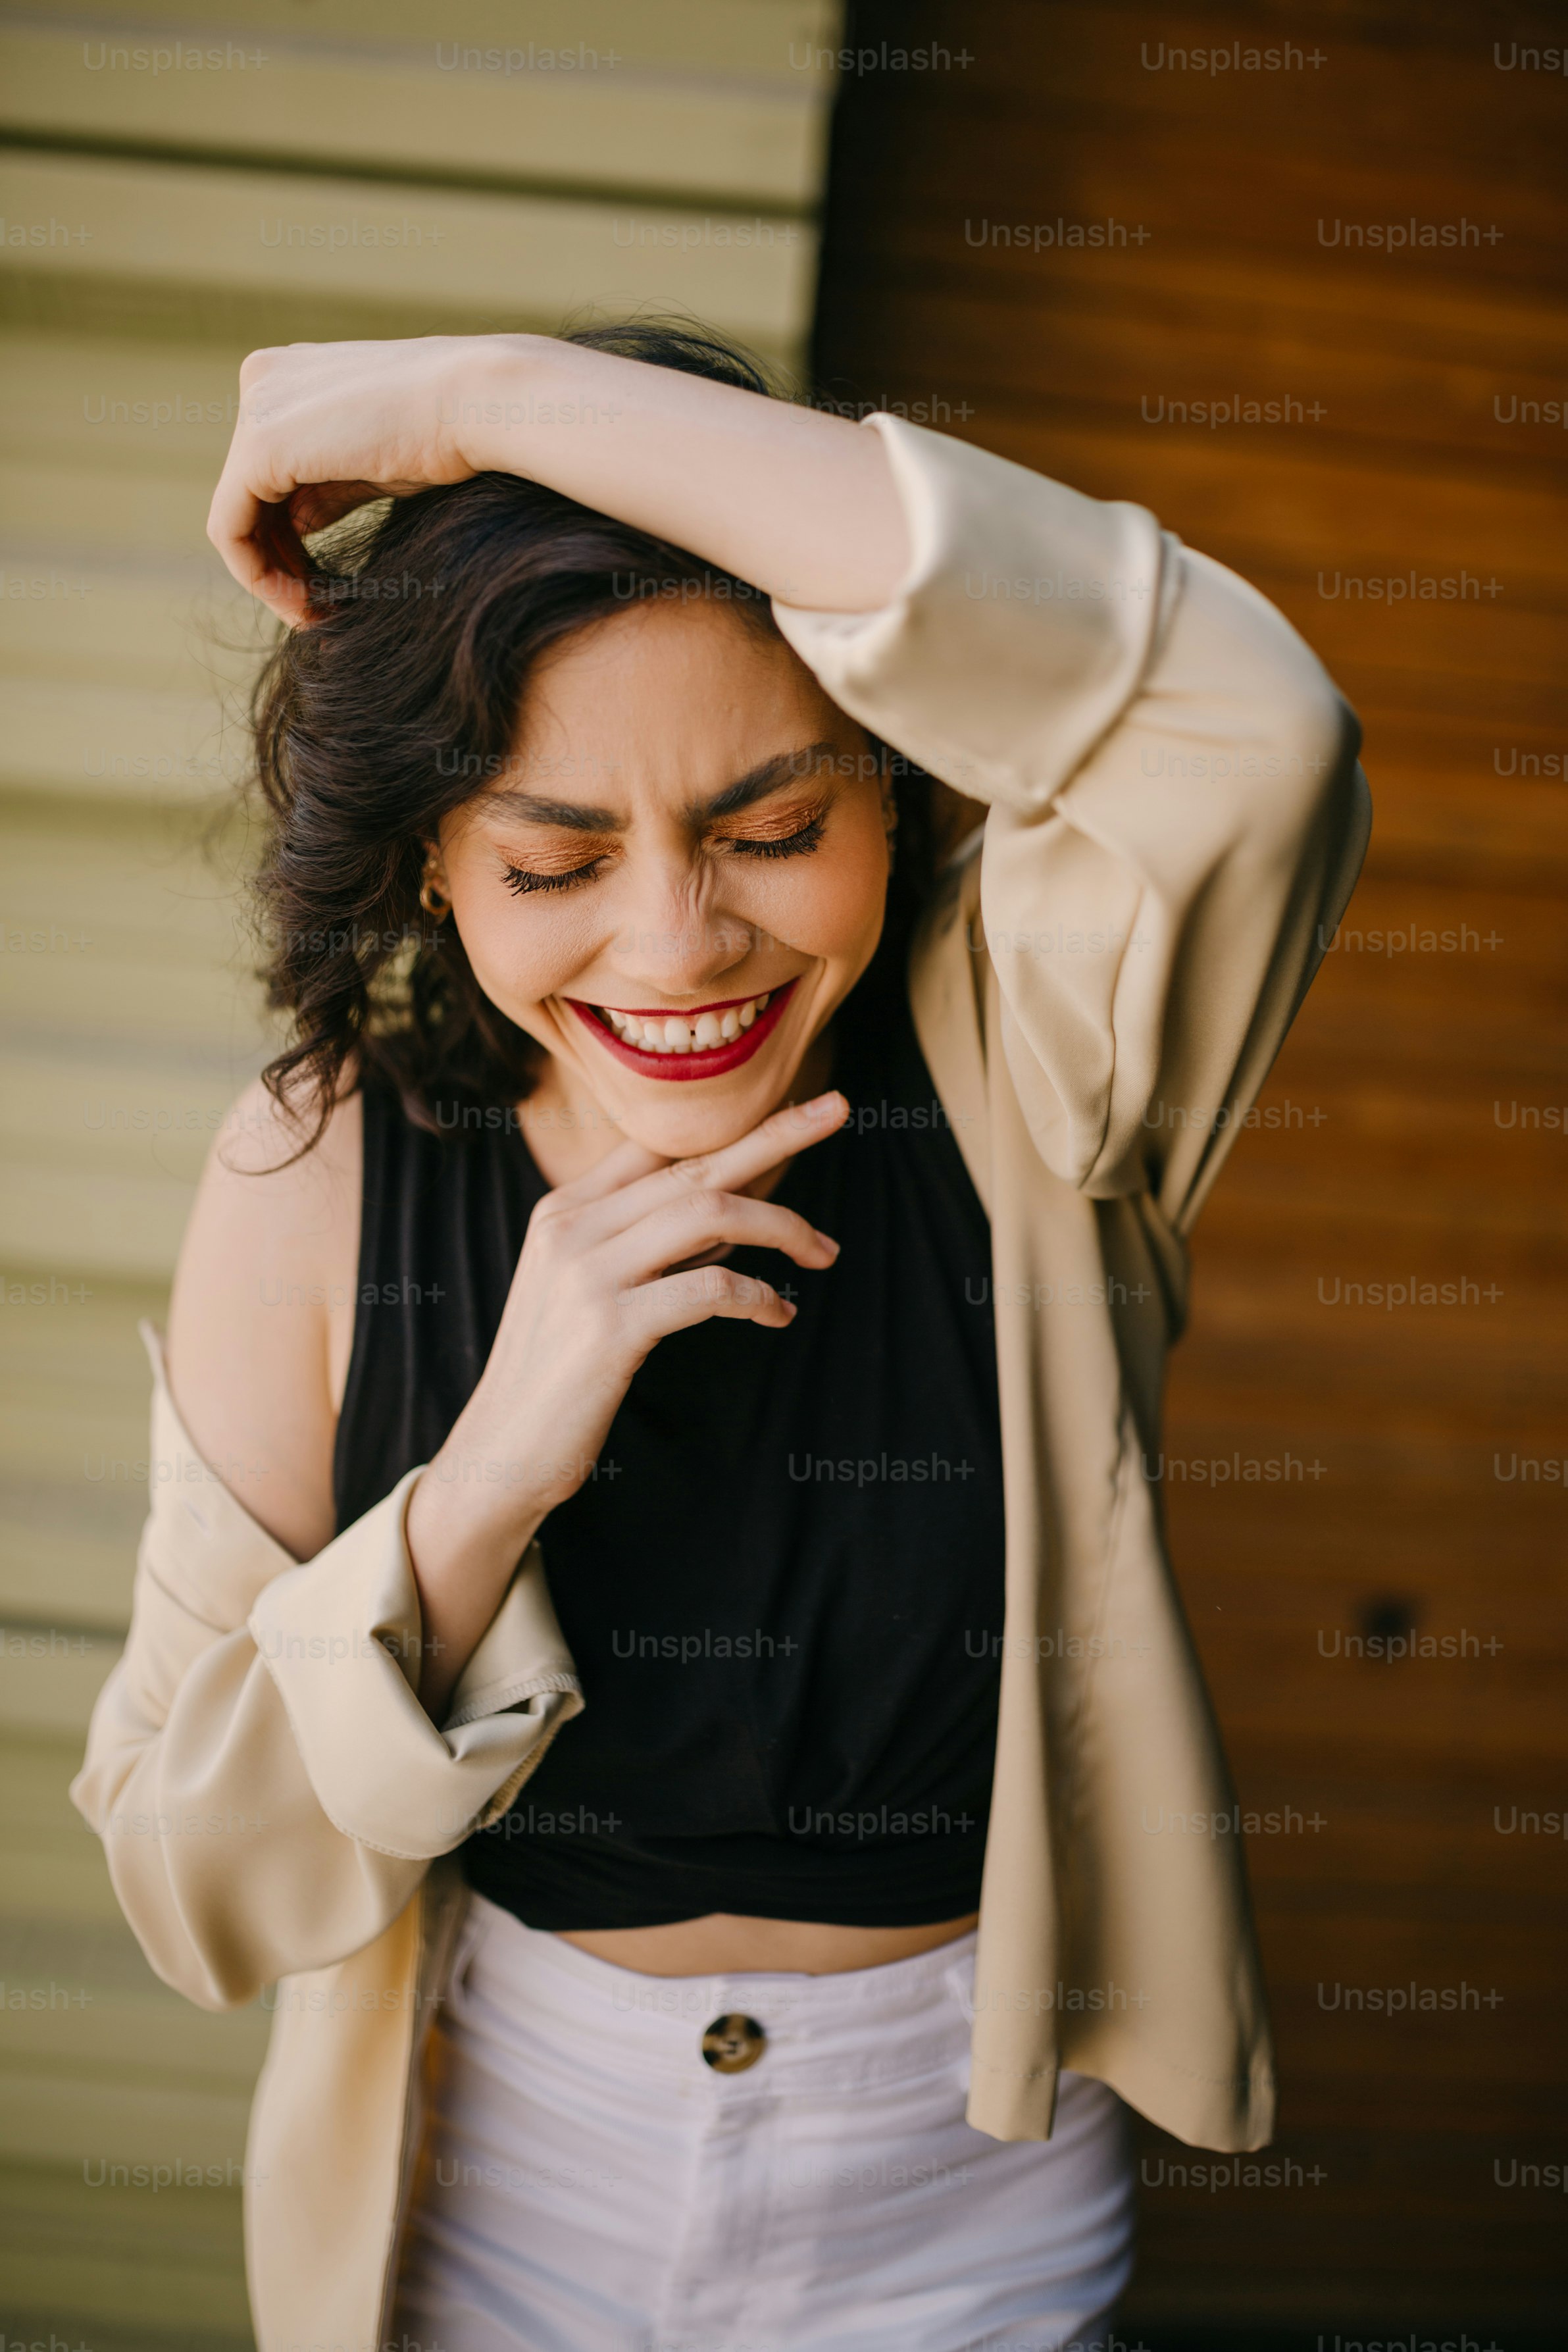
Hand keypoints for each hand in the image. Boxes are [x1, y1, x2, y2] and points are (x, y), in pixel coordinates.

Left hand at [206, 334, 510, 624]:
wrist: (484, 402)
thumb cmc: (452, 432)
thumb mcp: (375, 467)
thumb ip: (328, 489)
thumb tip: (297, 524)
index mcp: (290, 374)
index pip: (266, 473)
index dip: (289, 541)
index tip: (328, 589)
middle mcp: (262, 379)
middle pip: (249, 496)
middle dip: (281, 562)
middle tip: (323, 612)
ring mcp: (256, 408)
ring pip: (235, 517)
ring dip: (272, 578)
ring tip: (318, 615)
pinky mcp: (259, 447)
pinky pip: (231, 529)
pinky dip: (260, 577)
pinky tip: (305, 605)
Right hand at [406, 1091, 848, 1716]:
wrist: (501, 1449)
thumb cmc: (559, 1371)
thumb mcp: (587, 1286)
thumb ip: (646, 1240)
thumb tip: (733, 1211)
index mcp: (564, 1208)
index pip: (660, 1144)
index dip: (734, 1124)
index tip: (797, 1110)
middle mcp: (572, 1227)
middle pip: (695, 1164)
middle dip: (776, 1134)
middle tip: (839, 1110)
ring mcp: (588, 1274)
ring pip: (710, 1213)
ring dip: (782, 1226)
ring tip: (826, 1251)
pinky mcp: (610, 1327)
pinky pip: (710, 1287)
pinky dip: (759, 1296)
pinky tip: (780, 1313)